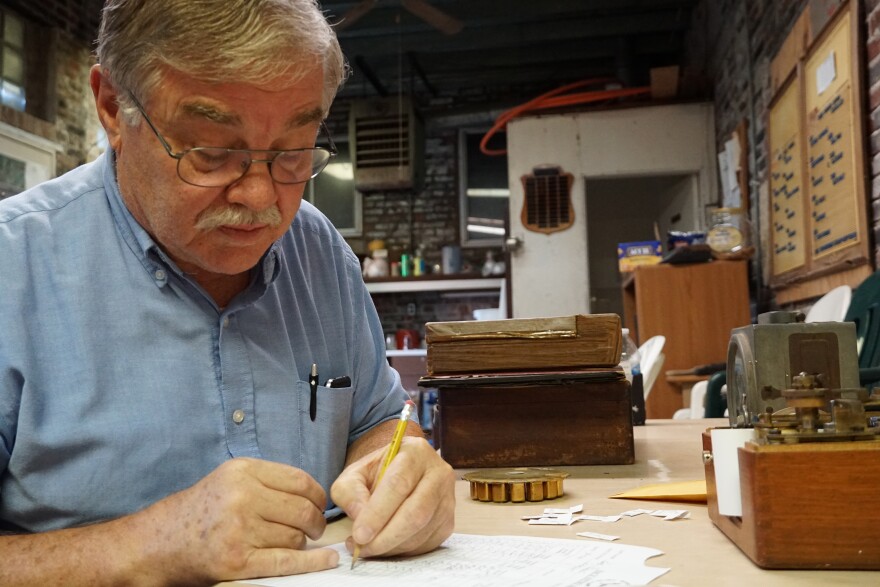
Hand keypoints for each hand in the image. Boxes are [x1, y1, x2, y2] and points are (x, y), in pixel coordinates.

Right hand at [132, 458, 338, 582]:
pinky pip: (286, 562)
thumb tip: (314, 495)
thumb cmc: (199, 511)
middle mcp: (242, 496)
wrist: (157, 542)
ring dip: (300, 543)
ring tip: (290, 543)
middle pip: (301, 510)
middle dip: (315, 522)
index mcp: (243, 471)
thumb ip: (267, 481)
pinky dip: (311, 563)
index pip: (299, 480)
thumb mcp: (229, 479)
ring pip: (294, 537)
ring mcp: (239, 529)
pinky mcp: (236, 561)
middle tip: (315, 529)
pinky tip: (327, 560)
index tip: (320, 504)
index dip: (318, 495)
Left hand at [331, 436, 455, 558]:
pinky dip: (402, 551)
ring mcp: (448, 498)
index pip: (398, 484)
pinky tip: (385, 546)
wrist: (398, 474)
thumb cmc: (377, 473)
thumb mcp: (354, 473)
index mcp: (415, 452)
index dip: (378, 513)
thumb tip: (359, 517)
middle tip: (363, 548)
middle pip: (416, 512)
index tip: (359, 534)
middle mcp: (438, 473)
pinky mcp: (449, 521)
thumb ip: (349, 492)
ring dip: (391, 546)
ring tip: (368, 547)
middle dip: (386, 536)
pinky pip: (427, 543)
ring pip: (421, 531)